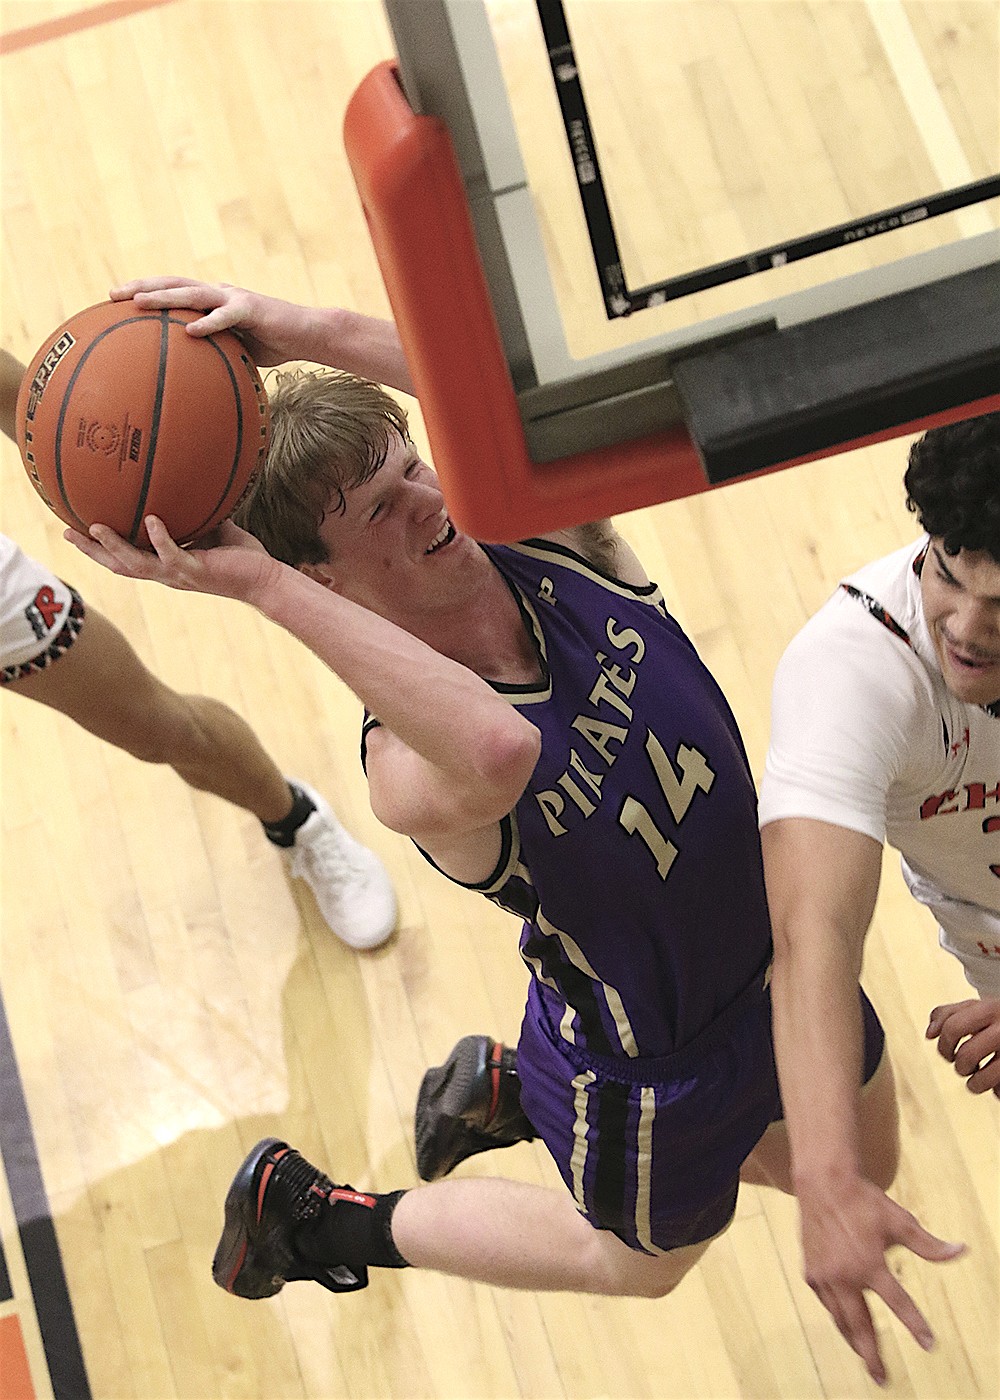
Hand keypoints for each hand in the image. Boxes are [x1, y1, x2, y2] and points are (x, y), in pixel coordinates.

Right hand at [65, 515, 281, 606]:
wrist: (266, 580)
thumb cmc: (242, 557)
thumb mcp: (213, 529)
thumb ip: (196, 512)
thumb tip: (187, 480)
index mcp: (165, 565)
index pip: (125, 558)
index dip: (100, 549)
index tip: (76, 530)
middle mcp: (167, 574)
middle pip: (119, 566)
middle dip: (92, 552)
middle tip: (66, 533)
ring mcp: (179, 575)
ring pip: (137, 565)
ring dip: (115, 547)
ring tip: (95, 527)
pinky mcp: (197, 572)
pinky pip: (172, 555)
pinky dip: (160, 539)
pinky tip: (150, 520)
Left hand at [109, 277, 319, 366]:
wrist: (308, 334)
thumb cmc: (273, 343)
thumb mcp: (236, 349)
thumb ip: (213, 352)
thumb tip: (189, 376)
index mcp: (212, 299)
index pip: (172, 289)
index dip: (144, 290)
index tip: (115, 299)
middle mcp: (218, 292)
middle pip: (172, 283)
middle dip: (141, 286)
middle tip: (112, 294)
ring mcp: (233, 297)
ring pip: (192, 292)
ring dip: (164, 297)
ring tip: (139, 302)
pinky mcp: (251, 308)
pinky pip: (226, 316)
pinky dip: (208, 322)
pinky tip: (191, 331)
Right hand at [797, 1175, 964, 1385]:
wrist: (822, 1182)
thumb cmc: (864, 1200)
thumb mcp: (900, 1221)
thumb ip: (929, 1245)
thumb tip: (961, 1250)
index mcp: (869, 1264)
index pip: (898, 1304)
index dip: (916, 1325)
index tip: (929, 1344)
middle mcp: (844, 1276)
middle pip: (860, 1326)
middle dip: (871, 1355)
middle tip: (881, 1378)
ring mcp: (824, 1275)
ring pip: (840, 1318)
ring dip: (853, 1340)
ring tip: (864, 1356)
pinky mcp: (810, 1271)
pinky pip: (826, 1302)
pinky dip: (837, 1315)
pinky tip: (844, 1320)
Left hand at [927, 998, 999, 1095]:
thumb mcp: (979, 1008)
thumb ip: (949, 1014)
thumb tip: (929, 1034)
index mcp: (990, 1008)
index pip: (951, 1028)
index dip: (943, 1045)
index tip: (948, 1052)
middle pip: (965, 1056)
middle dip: (958, 1065)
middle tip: (963, 1065)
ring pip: (980, 1080)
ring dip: (974, 1084)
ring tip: (978, 1077)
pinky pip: (998, 1091)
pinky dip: (996, 1092)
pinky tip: (999, 1082)